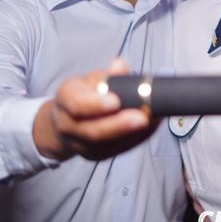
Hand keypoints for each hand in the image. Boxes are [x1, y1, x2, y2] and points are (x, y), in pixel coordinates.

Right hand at [33, 58, 158, 160]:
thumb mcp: (91, 78)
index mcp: (66, 99)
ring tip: (154, 119)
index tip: (116, 102)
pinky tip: (152, 127)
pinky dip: (137, 138)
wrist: (66, 120)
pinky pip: (118, 150)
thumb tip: (120, 66)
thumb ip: (108, 74)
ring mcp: (80, 144)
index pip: (76, 104)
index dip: (96, 105)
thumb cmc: (83, 95)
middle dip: (120, 126)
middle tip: (142, 118)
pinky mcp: (95, 155)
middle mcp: (68, 125)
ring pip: (107, 145)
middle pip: (93, 131)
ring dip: (134, 133)